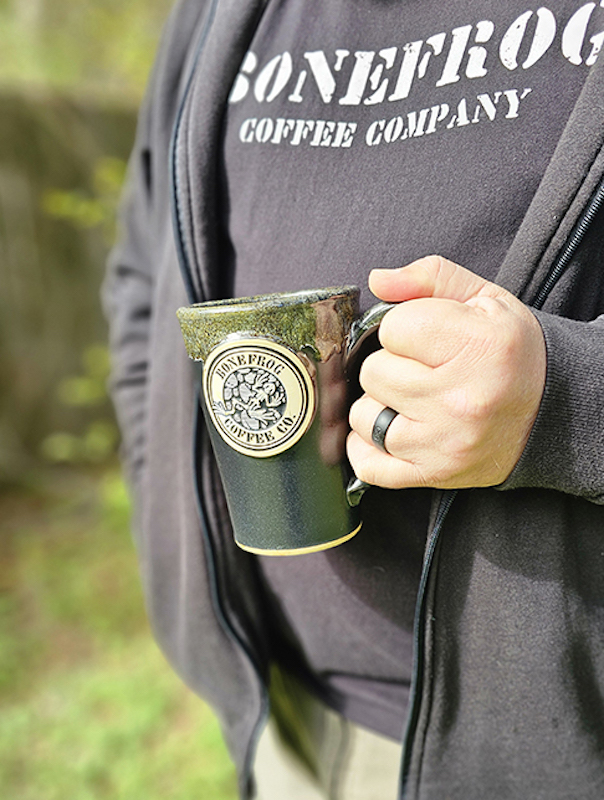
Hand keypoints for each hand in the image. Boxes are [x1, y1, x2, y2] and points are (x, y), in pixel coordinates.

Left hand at [347, 255, 546, 489]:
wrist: (550, 412)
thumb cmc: (511, 354)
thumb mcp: (484, 299)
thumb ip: (429, 277)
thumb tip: (378, 280)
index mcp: (478, 346)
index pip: (393, 328)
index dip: (404, 327)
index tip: (427, 337)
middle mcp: (460, 399)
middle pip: (374, 372)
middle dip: (391, 364)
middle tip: (423, 368)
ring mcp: (444, 442)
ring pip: (365, 415)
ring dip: (379, 403)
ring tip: (411, 398)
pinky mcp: (434, 474)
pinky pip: (369, 465)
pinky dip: (367, 447)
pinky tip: (390, 428)